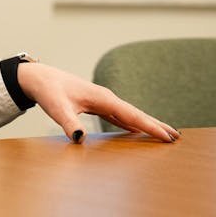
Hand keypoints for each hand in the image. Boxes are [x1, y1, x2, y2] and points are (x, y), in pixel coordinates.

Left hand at [16, 62, 178, 143]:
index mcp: (103, 98)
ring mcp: (102, 101)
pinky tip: (135, 130)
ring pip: (129, 115)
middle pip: (136, 114)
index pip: (132, 115)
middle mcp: (106, 98)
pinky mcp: (96, 104)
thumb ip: (68, 122)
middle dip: (156, 125)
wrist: (38, 78)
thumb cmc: (48, 91)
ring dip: (146, 124)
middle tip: (177, 137)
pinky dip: (130, 122)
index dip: (151, 126)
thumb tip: (80, 138)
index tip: (168, 136)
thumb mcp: (57, 108)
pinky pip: (119, 115)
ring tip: (163, 135)